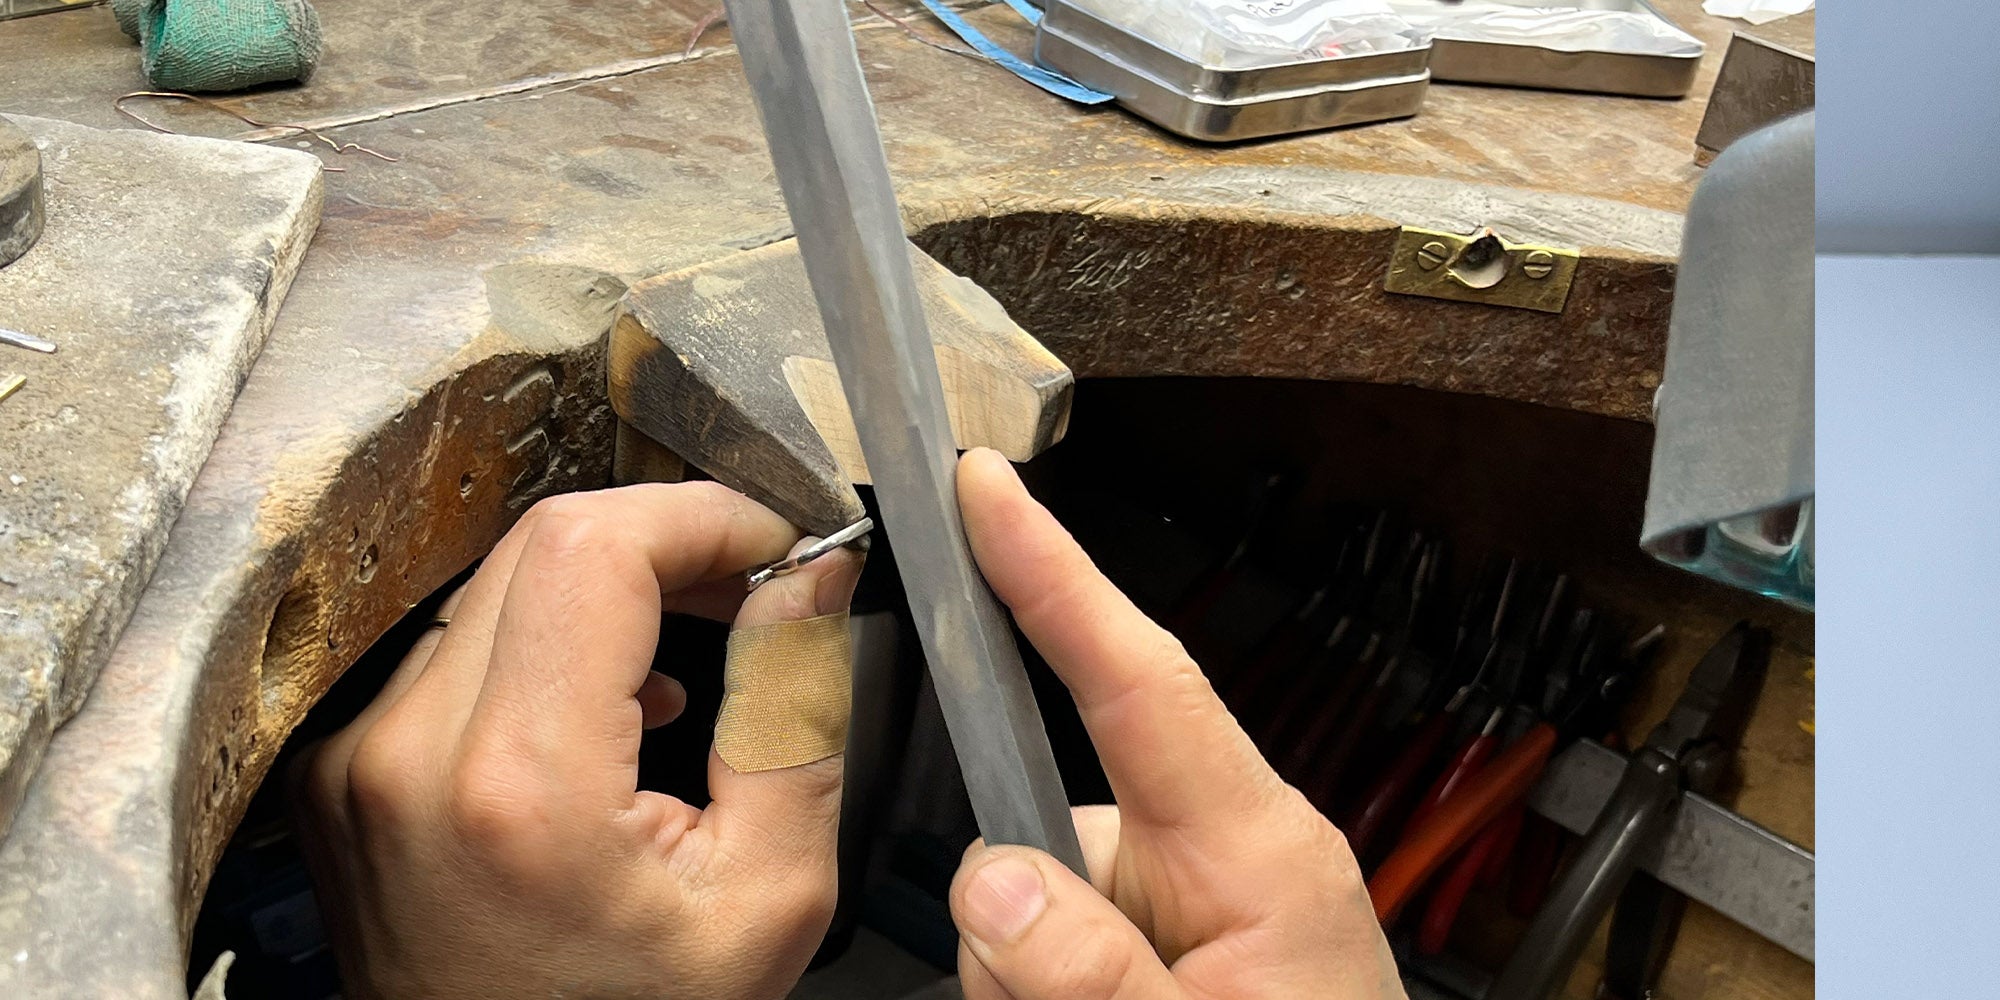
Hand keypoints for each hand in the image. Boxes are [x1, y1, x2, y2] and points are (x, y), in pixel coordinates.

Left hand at [293, 482, 862, 999]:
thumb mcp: (767, 894)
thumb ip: (793, 715)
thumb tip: (808, 583)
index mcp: (521, 786)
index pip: (594, 546)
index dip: (701, 517)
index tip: (770, 543)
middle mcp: (411, 757)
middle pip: (542, 545)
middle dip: (665, 542)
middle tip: (748, 587)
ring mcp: (362, 761)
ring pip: (499, 586)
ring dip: (606, 595)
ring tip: (688, 663)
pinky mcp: (348, 769)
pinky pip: (456, 647)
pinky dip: (545, 646)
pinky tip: (612, 710)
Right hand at [950, 449, 1404, 999]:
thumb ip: (1091, 973)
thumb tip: (993, 875)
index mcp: (1258, 849)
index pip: (1137, 677)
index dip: (1054, 572)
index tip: (988, 487)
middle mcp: (1232, 854)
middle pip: (1052, 814)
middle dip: (1014, 903)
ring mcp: (1204, 905)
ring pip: (1040, 892)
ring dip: (1032, 974)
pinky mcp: (1179, 946)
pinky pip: (1063, 937)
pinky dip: (1052, 986)